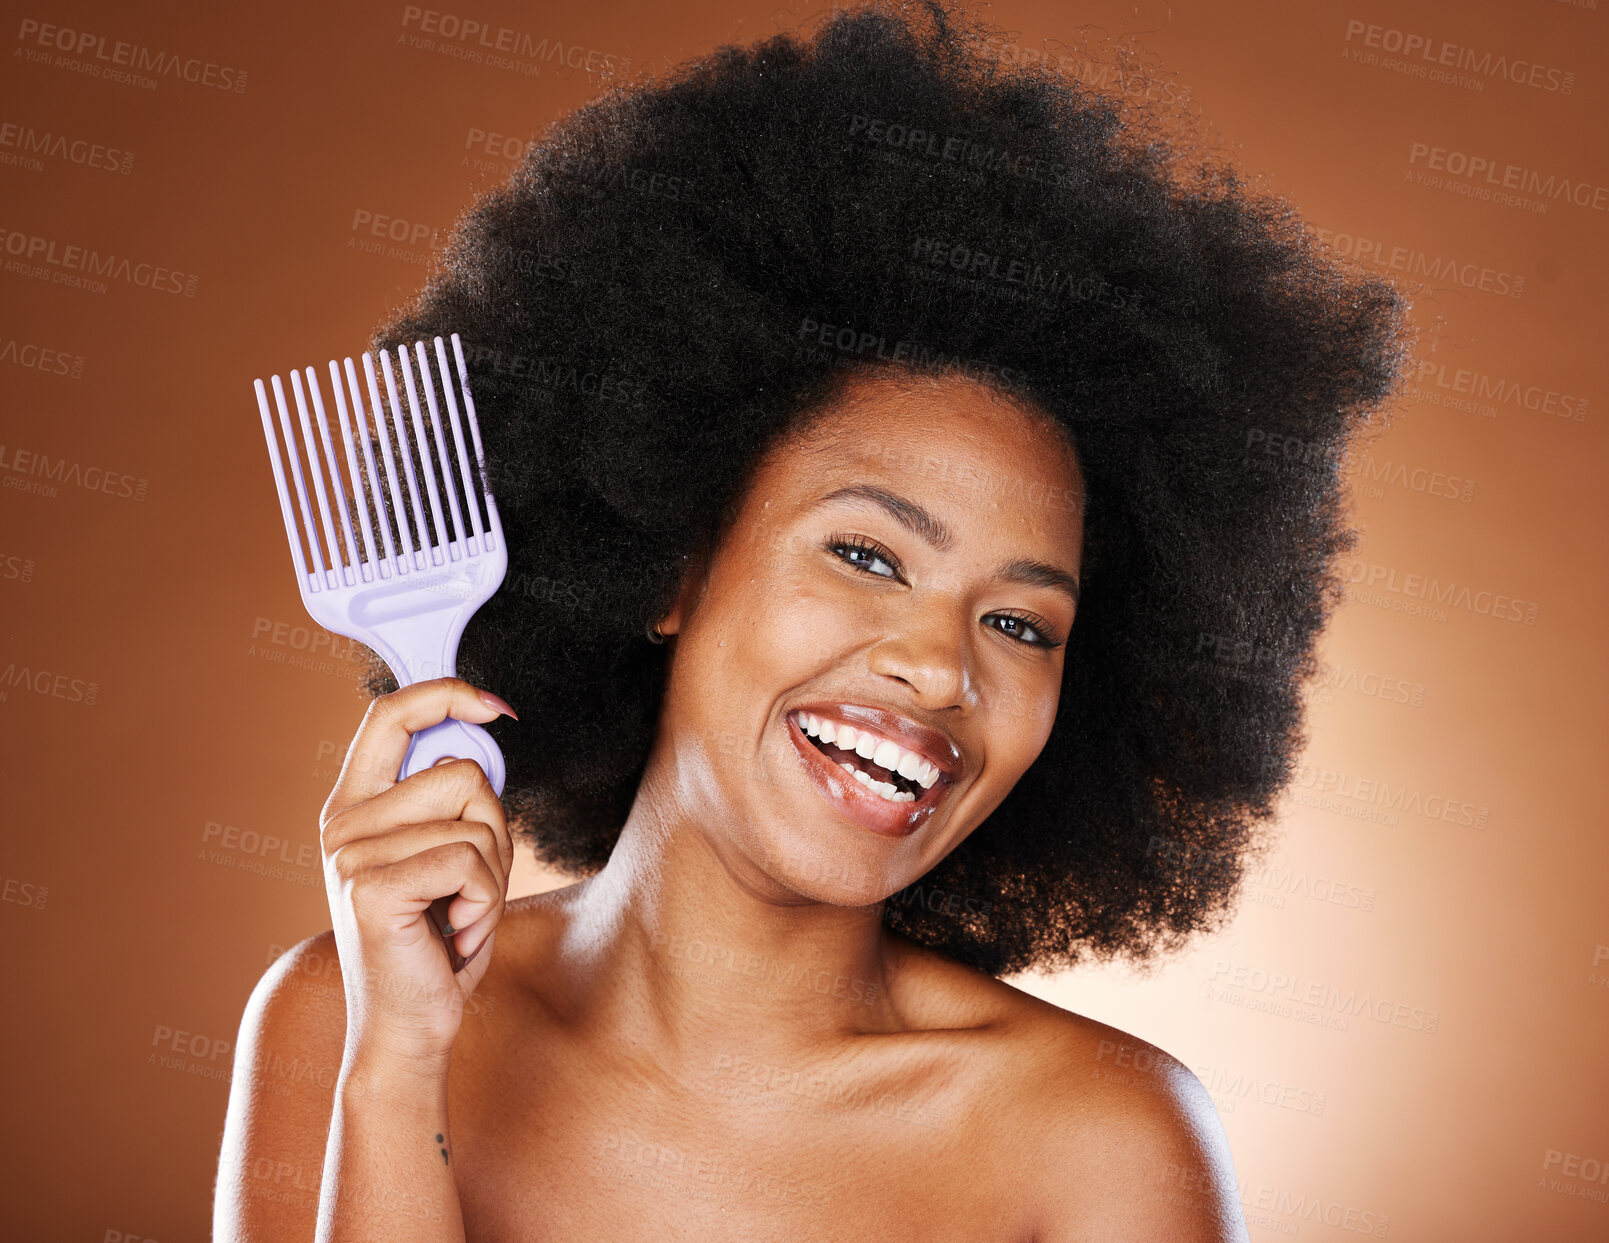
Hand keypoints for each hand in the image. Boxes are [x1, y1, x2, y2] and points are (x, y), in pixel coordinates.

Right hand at [318, 677, 515, 1067]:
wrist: (406, 1029)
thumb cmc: (436, 944)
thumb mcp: (443, 857)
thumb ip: (448, 801)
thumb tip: (477, 739)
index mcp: (355, 807)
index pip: (389, 715)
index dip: (446, 694)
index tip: (497, 707)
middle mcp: (344, 824)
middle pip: (462, 771)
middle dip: (495, 830)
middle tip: (470, 887)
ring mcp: (351, 855)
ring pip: (476, 821)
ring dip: (493, 875)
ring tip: (459, 916)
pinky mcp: (372, 888)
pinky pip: (471, 862)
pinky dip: (484, 902)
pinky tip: (454, 934)